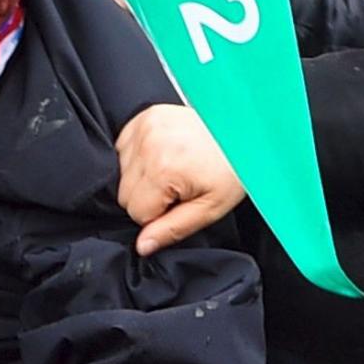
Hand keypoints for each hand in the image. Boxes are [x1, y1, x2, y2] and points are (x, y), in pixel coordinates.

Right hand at [116, 102, 244, 253]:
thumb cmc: (231, 168)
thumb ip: (173, 229)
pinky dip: (140, 158)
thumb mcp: (210, 208)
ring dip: (143, 177)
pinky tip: (164, 155)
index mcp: (163, 169)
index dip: (158, 215)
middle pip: (125, 194)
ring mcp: (144, 127)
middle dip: (149, 197)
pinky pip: (123, 149)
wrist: (242, 132)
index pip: (136, 212)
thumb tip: (143, 246)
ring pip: (121, 173)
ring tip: (173, 169)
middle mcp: (148, 144)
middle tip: (178, 187)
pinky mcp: (142, 117)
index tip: (180, 203)